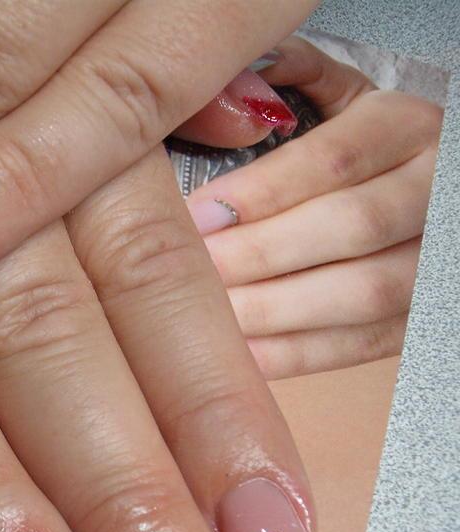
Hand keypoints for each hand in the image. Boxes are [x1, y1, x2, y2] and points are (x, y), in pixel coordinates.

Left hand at [185, 37, 441, 378]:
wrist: (417, 192)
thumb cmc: (351, 147)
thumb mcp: (332, 99)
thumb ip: (289, 83)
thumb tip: (240, 87)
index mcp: (407, 129)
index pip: (335, 159)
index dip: (261, 192)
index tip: (195, 216)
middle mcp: (434, 194)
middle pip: (351, 228)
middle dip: (258, 255)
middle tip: (187, 271)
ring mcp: (433, 264)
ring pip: (363, 295)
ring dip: (273, 310)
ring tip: (200, 316)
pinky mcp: (417, 321)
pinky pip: (357, 347)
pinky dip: (291, 356)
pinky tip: (232, 358)